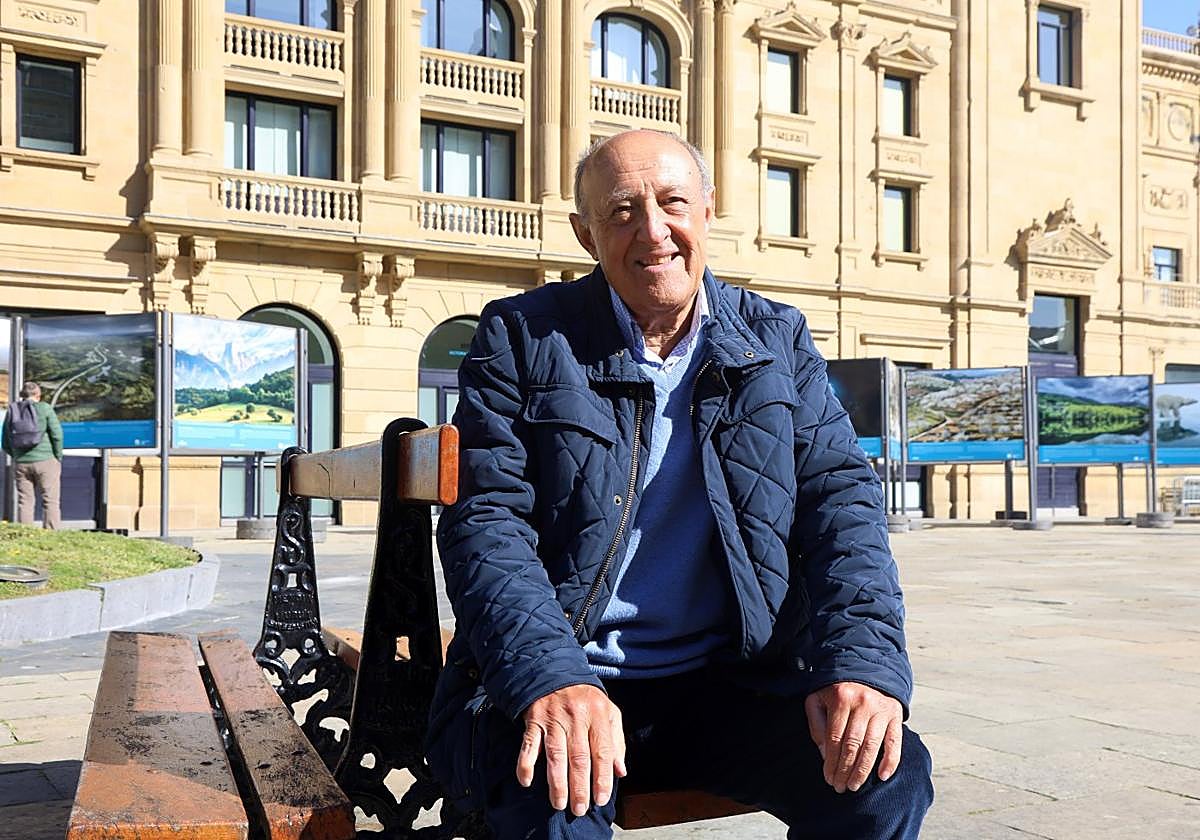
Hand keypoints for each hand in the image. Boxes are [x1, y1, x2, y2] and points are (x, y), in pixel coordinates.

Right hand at [517, 684, 626, 814]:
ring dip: (557, 782)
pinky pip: (528, 744)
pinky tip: (526, 782)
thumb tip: (620, 771)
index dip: (602, 777)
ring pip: (555, 755)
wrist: (554, 670)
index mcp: (598, 715)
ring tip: (560, 803)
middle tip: (579, 809)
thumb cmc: (585, 698)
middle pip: (579, 757)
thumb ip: (616, 741)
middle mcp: (576, 716)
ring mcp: (553, 718)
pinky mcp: (534, 719)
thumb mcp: (608, 712)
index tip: (601, 799)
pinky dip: (526, 764)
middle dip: (580, 786)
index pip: (602, 751)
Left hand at [804, 681, 902, 793]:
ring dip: (863, 770)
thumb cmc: (836, 691)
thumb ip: (817, 725)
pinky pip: (895, 742)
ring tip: (854, 786)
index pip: (835, 737)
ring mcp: (881, 709)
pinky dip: (890, 761)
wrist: (864, 670)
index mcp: (841, 698)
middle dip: (845, 770)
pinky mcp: (896, 714)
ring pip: (872, 746)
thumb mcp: (818, 700)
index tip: (828, 777)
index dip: (831, 761)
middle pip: (853, 744)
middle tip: (840, 787)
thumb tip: (824, 755)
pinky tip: (882, 776)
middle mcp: (863, 702)